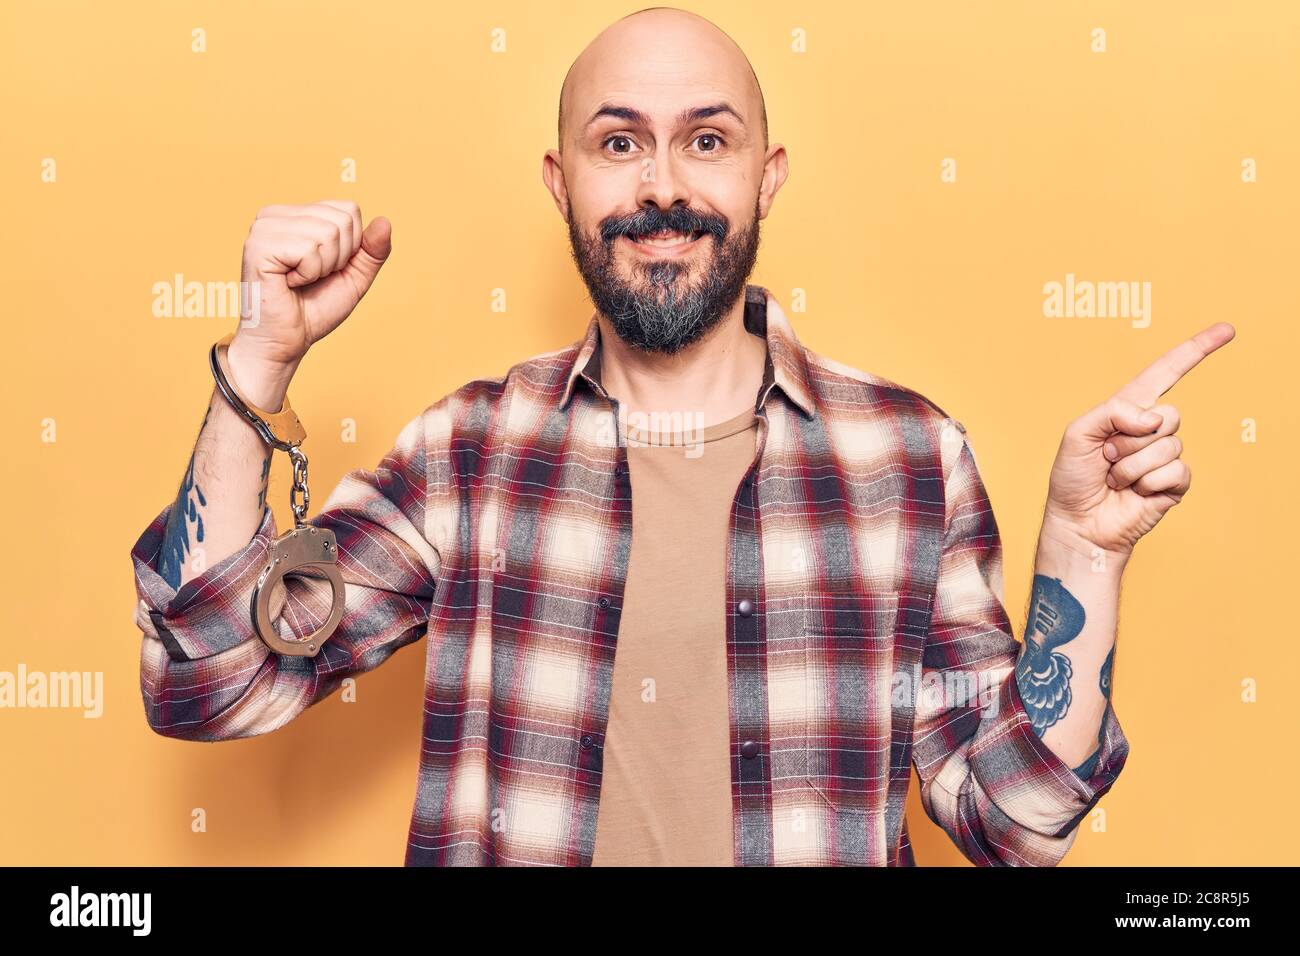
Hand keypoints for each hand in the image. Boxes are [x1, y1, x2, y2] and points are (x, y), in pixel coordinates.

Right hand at [228, 201, 391, 404]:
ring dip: (322, 268)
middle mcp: (275, 214)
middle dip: (338, 258)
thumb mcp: (353, 277)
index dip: (351, 247)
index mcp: (295, 214)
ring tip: (299, 281)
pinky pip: (309, 249)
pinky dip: (309, 273)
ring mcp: (264, 227)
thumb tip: (384, 221)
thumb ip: (371, 251)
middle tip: (311, 278)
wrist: (286, 342)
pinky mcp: (258, 245)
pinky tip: (288, 283)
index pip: (348, 209)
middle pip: (341, 221)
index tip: (325, 268)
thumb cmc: (313, 310)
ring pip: (328, 233)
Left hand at [1042, 323, 1235, 559]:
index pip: (1165, 373)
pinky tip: (1134, 493)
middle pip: (1168, 414)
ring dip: (1132, 466)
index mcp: (1128, 410)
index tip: (1226, 331)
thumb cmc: (1073, 479)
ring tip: (1115, 479)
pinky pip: (1176, 471)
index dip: (1195, 351)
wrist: (1078, 524)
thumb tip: (1154, 417)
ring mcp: (1165, 457)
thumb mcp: (1078, 433)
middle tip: (1107, 458)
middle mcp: (1150, 430)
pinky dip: (1148, 483)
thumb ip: (1113, 411)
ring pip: (1167, 446)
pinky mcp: (1175, 483)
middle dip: (1130, 439)